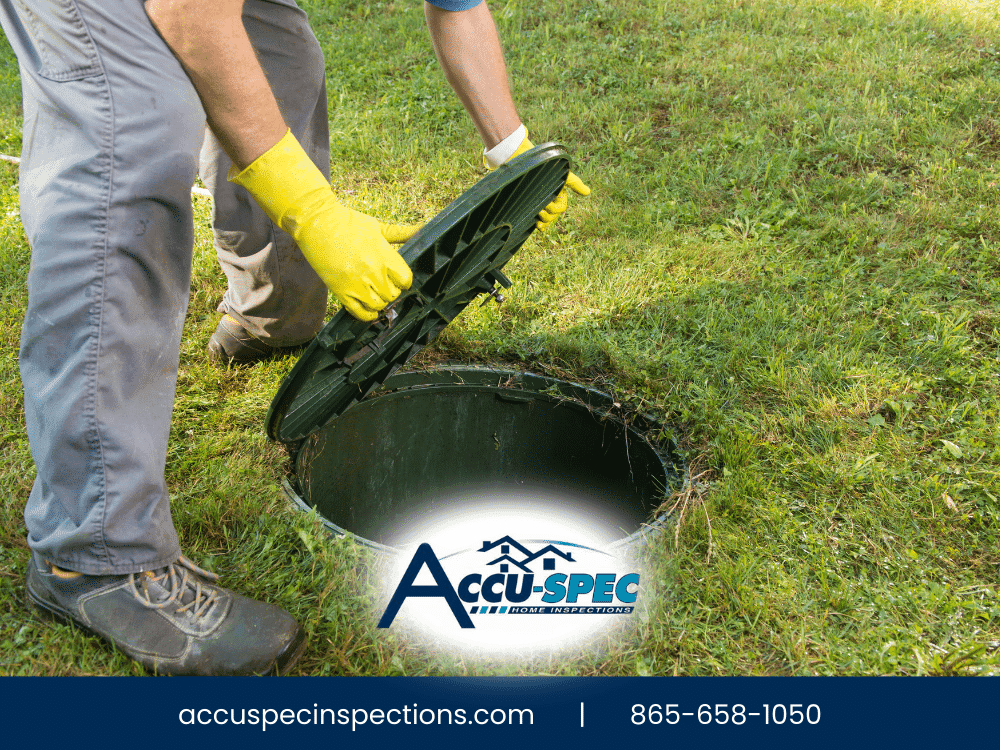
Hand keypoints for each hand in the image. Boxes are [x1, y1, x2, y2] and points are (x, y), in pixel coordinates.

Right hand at [230, 130, 415, 320]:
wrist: (317, 223)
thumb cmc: (349, 223)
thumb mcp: (378, 226)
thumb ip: (401, 232)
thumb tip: (424, 228)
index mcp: (384, 254)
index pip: (405, 279)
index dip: (404, 281)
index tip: (399, 279)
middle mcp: (372, 270)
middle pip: (392, 294)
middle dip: (392, 291)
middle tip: (385, 285)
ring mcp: (356, 282)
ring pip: (378, 305)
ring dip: (379, 302)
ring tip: (375, 294)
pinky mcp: (341, 290)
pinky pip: (359, 313)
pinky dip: (367, 314)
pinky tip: (369, 309)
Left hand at [499, 133, 590, 230]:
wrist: (528, 162)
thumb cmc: (546, 167)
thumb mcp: (562, 175)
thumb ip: (575, 184)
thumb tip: (588, 192)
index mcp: (559, 194)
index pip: (560, 208)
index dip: (554, 210)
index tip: (546, 206)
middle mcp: (551, 199)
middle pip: (553, 215)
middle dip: (548, 216)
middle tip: (539, 211)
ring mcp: (541, 202)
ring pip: (546, 219)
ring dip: (544, 222)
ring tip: (537, 219)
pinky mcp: (531, 204)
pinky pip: (537, 219)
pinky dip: (539, 224)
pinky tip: (536, 227)